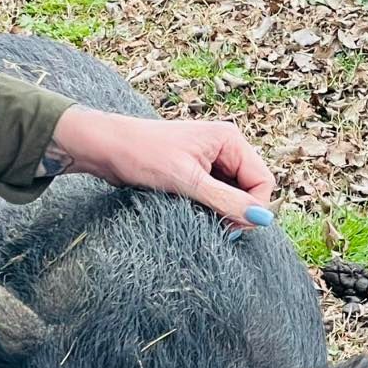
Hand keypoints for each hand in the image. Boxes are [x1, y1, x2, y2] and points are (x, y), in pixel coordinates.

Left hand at [50, 106, 274, 228]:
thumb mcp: (186, 180)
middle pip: (250, 188)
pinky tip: (189, 211)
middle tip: (215, 228)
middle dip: (236, 211)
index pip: (262, 180)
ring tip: (197, 216)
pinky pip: (214, 195)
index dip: (252, 208)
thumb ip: (226, 200)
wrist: (104, 148)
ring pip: (232, 195)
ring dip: (220, 211)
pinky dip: (207, 208)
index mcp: (229, 139)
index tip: (232, 228)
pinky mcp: (194, 172)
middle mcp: (224, 147)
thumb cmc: (141, 154)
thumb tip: (262, 219)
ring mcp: (209, 160)